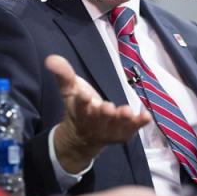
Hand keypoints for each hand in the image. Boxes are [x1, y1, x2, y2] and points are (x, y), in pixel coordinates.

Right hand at [45, 54, 150, 172]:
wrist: (83, 137)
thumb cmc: (79, 107)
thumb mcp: (69, 89)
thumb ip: (63, 73)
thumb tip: (50, 58)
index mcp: (80, 111)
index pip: (79, 106)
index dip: (82, 101)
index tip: (84, 96)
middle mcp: (94, 123)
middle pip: (98, 119)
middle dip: (103, 114)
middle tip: (107, 107)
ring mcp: (109, 130)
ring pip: (115, 126)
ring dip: (121, 120)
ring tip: (127, 112)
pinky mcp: (123, 134)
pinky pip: (131, 130)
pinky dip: (139, 124)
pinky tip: (146, 116)